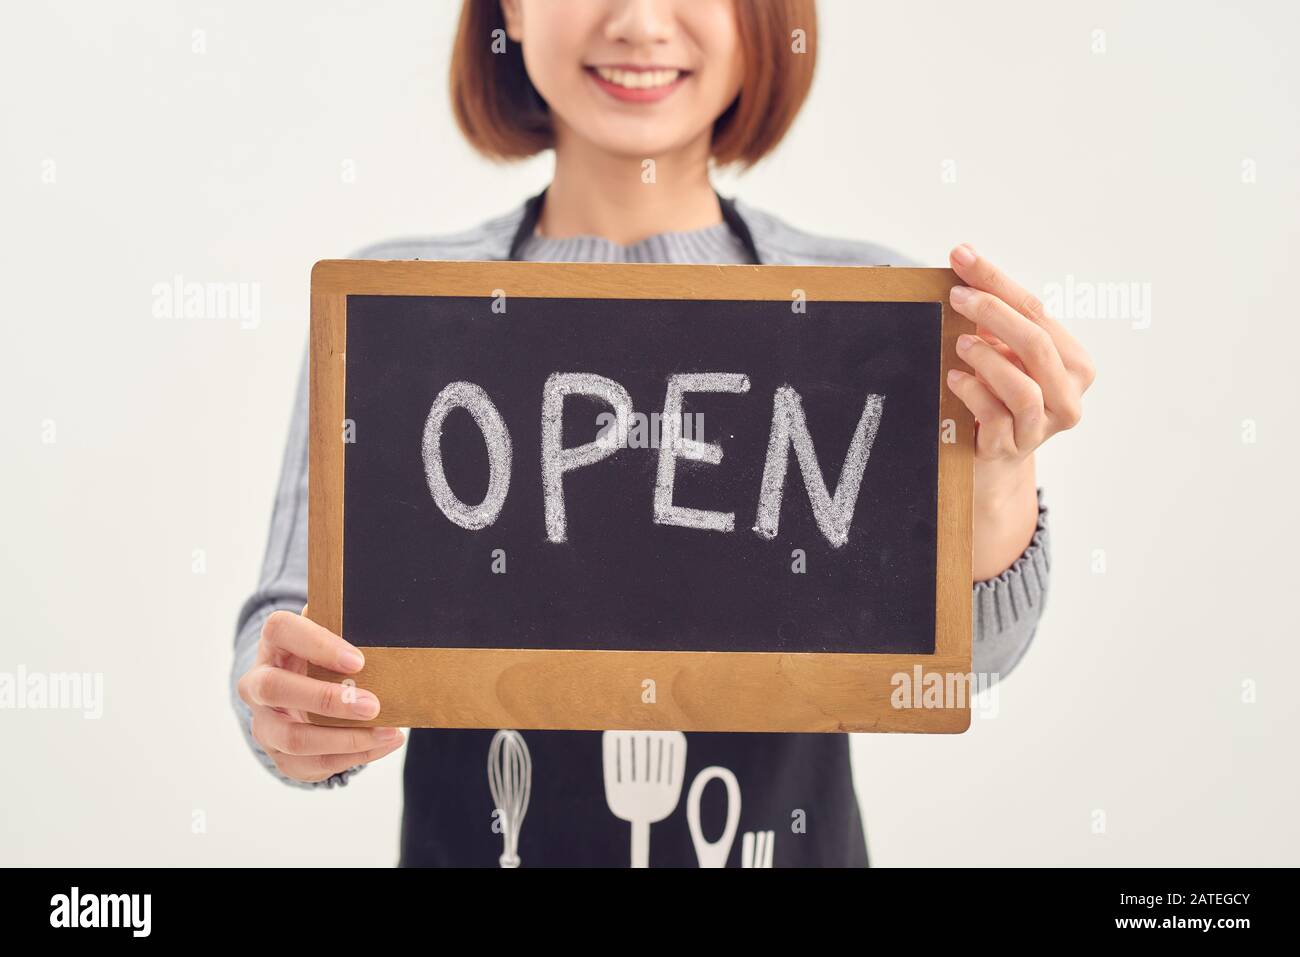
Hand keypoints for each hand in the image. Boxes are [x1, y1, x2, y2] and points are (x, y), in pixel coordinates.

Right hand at [237, 607, 404, 783]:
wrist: (300, 699)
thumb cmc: (323, 661)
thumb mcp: (329, 640)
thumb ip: (345, 629)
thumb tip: (377, 625)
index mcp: (272, 644)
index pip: (281, 629)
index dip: (317, 644)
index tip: (358, 661)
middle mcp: (257, 684)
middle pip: (275, 689)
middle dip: (327, 699)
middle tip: (373, 706)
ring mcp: (265, 724)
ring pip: (295, 738)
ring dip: (347, 739)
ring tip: (388, 732)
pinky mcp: (280, 756)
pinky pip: (314, 763)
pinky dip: (354, 756)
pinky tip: (383, 744)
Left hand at [944, 244, 1094, 579]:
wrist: (989, 458)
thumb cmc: (995, 394)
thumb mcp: (1000, 352)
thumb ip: (991, 314)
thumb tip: (963, 260)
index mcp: (1073, 362)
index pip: (1037, 311)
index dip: (997, 281)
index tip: (961, 256)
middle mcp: (1068, 395)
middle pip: (1036, 343)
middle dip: (994, 313)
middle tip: (957, 297)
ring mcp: (1042, 426)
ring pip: (1024, 388)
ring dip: (988, 359)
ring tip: (959, 344)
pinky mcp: (1014, 449)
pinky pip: (997, 419)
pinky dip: (974, 394)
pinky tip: (955, 379)